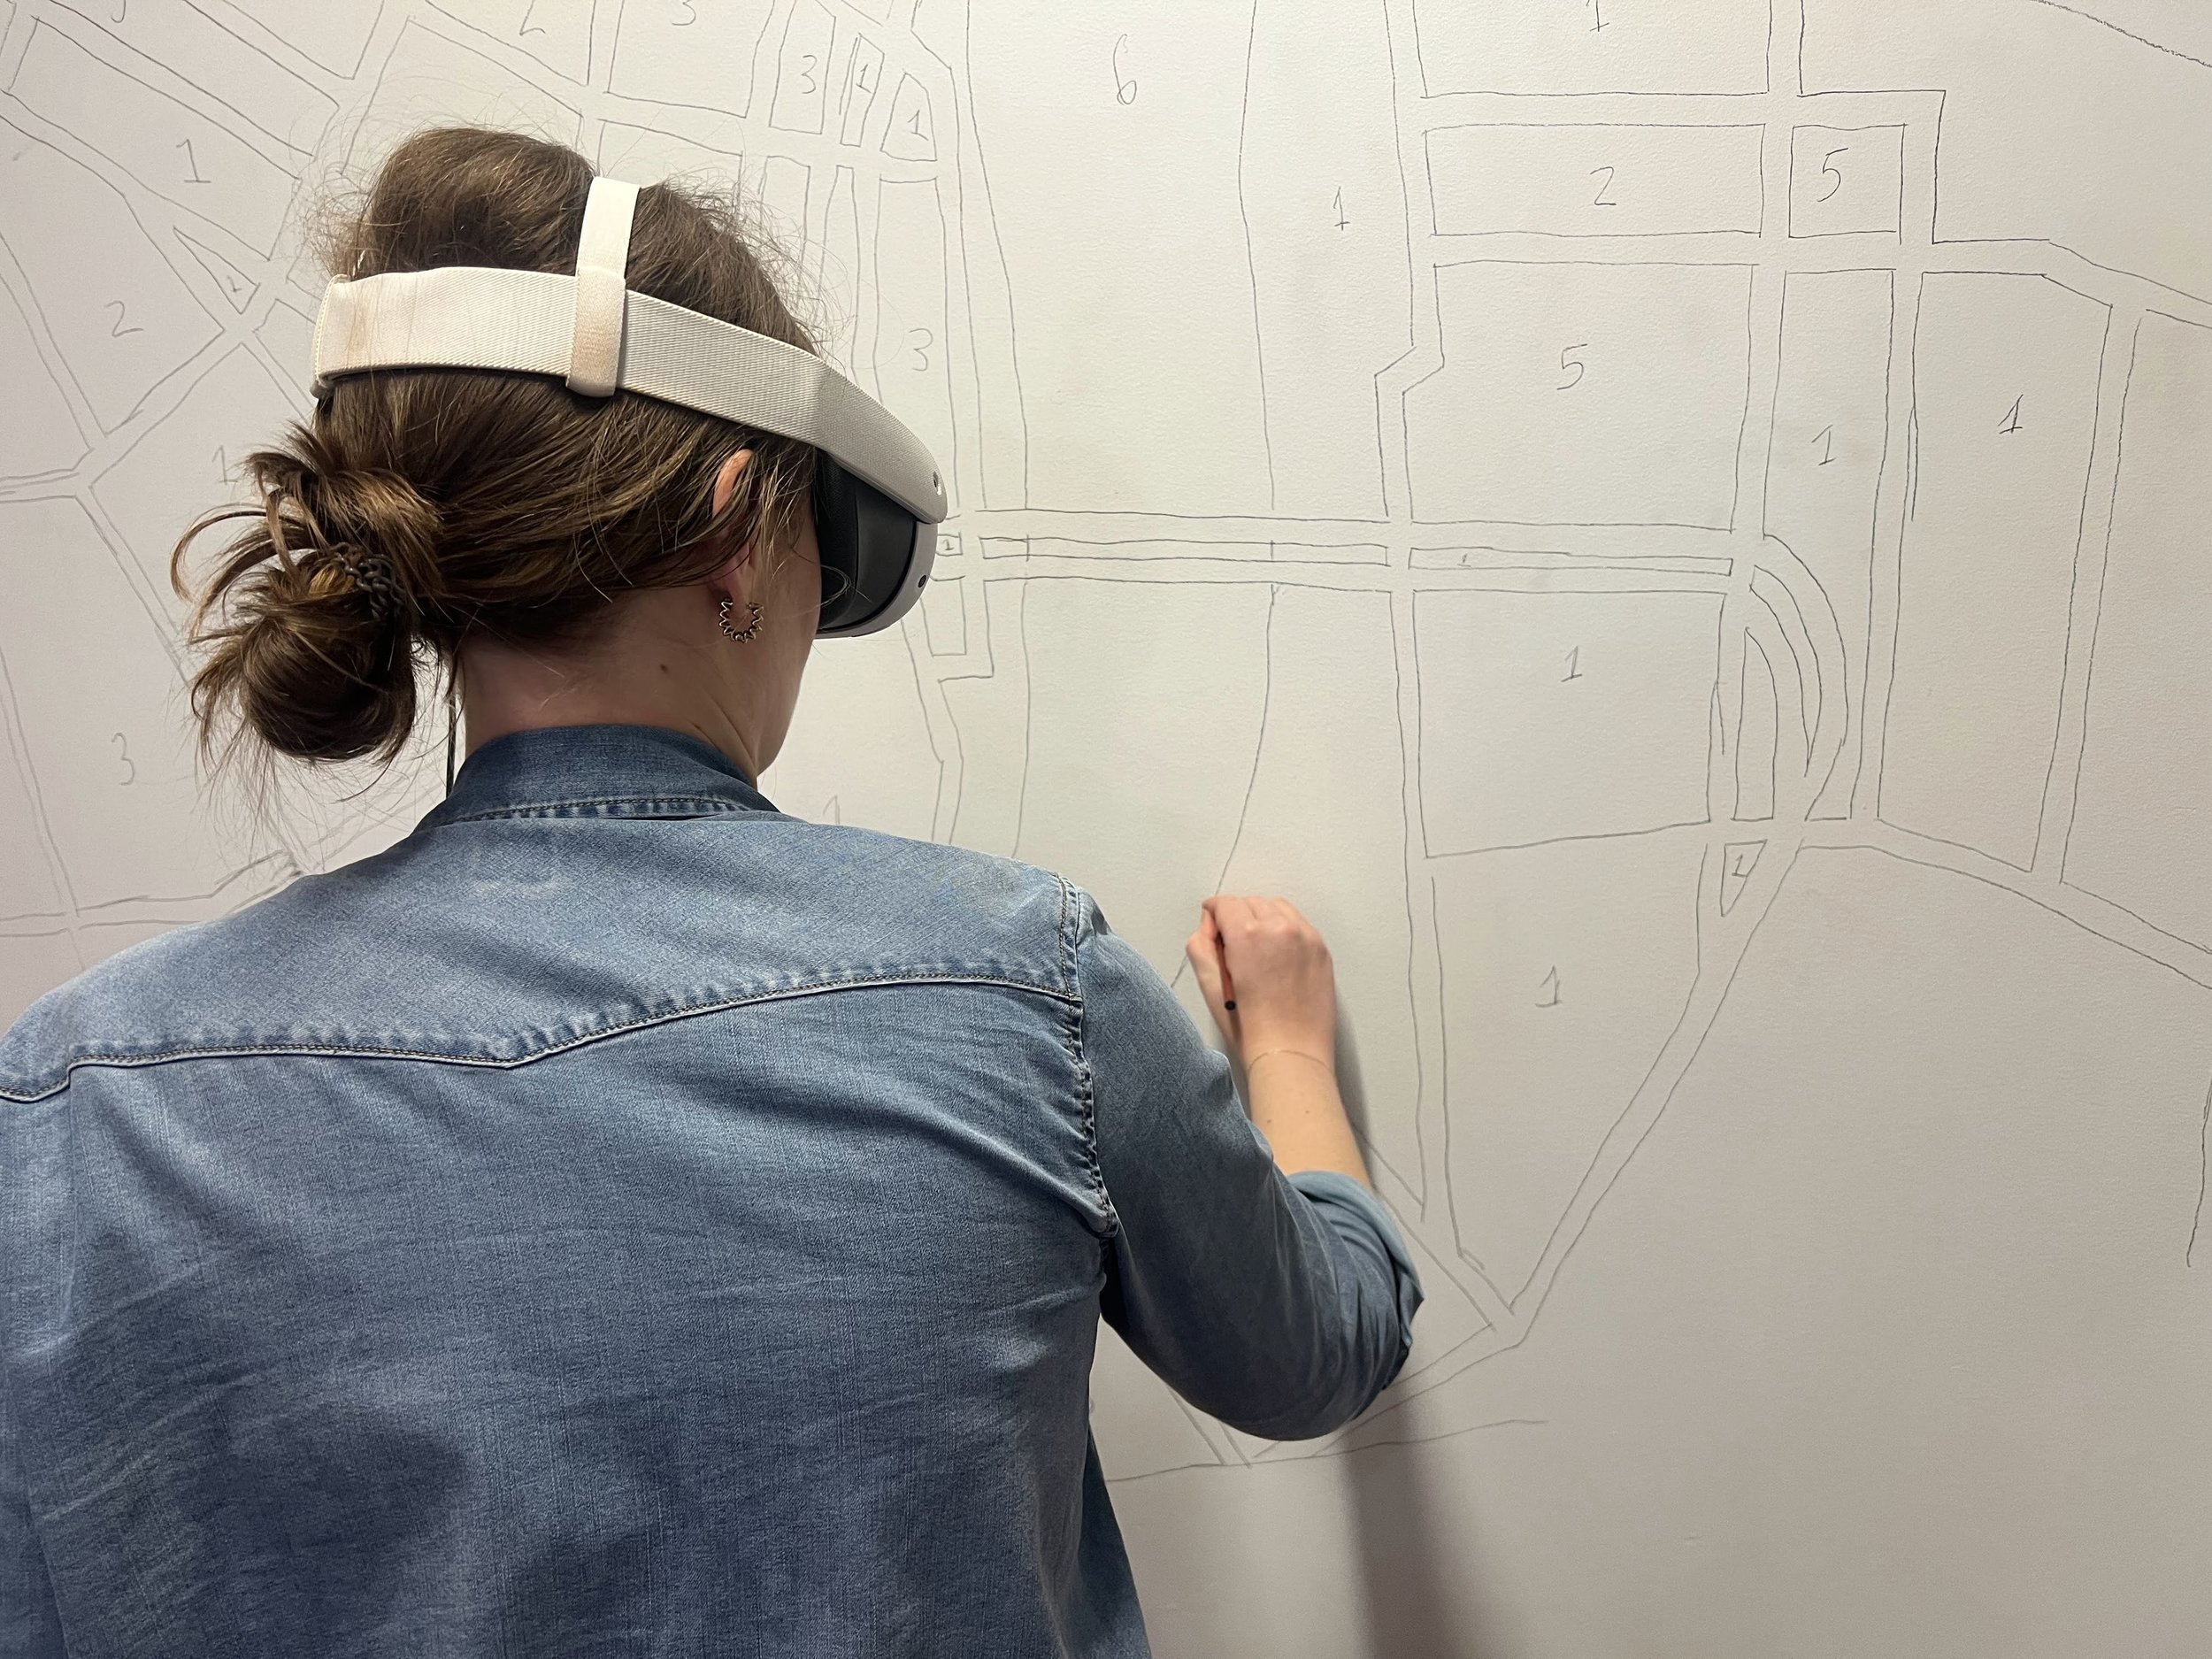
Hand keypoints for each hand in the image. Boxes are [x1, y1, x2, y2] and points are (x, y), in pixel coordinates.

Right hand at [1185, 896, 1337, 1075]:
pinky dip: (1284, 930)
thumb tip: (1208, 928)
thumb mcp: (1209, 987)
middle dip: (1237, 917)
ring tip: (1255, 950)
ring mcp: (1305, 937)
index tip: (1213, 928)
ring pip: (1276, 907)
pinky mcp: (1321, 949)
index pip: (1225, 904)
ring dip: (1262, 919)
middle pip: (1250, 902)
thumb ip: (1201, 947)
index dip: (1213, 915)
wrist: (1291, 1054)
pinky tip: (1276, 957)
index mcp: (1248, 935)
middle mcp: (1280, 929)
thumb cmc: (1252, 1029)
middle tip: (1231, 947)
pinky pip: (1298, 924)